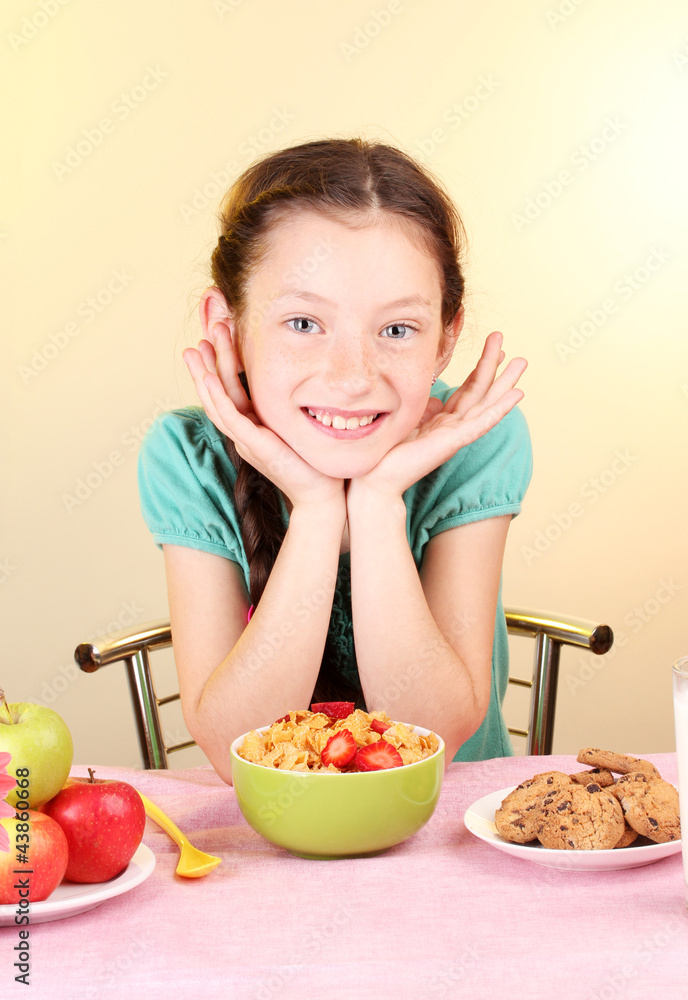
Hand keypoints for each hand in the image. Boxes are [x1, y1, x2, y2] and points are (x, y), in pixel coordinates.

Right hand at [182, 328, 344, 508]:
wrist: (322, 494)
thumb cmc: (313, 462)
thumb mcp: (295, 427)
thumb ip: (287, 408)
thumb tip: (297, 385)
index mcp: (252, 426)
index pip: (229, 391)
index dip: (220, 365)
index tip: (214, 339)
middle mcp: (244, 432)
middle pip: (217, 394)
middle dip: (206, 364)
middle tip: (198, 336)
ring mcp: (246, 440)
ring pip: (217, 403)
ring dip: (205, 374)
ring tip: (196, 348)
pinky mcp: (255, 446)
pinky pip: (231, 419)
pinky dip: (218, 398)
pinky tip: (208, 378)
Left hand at [348, 331, 526, 499]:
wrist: (377, 478)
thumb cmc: (389, 453)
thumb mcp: (409, 420)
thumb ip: (425, 409)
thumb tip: (436, 399)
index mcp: (444, 421)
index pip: (468, 390)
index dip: (481, 367)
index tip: (494, 347)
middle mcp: (454, 427)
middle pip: (480, 391)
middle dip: (493, 365)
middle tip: (505, 339)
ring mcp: (456, 435)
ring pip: (486, 404)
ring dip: (505, 382)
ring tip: (522, 361)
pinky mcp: (453, 443)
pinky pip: (481, 423)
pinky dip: (500, 408)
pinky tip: (517, 394)